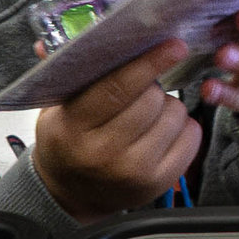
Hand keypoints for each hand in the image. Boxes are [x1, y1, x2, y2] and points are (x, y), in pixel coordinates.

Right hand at [35, 38, 204, 219]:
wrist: (73, 195)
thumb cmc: (69, 141)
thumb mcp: (57, 109)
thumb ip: (65, 73)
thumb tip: (48, 43)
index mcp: (73, 128)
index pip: (116, 88)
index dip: (148, 63)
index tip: (173, 44)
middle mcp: (103, 153)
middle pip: (151, 99)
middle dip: (153, 85)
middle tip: (141, 91)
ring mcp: (132, 172)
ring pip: (174, 115)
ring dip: (168, 107)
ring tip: (148, 115)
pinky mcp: (157, 183)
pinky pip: (191, 137)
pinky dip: (183, 127)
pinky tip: (163, 131)